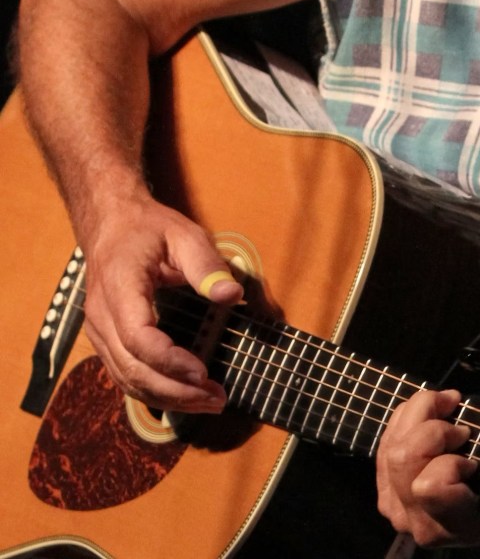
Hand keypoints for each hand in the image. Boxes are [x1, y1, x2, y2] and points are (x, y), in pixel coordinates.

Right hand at [79, 193, 242, 411]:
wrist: (111, 224)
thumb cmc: (148, 229)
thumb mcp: (184, 235)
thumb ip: (207, 265)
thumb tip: (232, 294)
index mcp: (119, 286)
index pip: (137, 336)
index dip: (169, 360)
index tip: (203, 372)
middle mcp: (101, 315)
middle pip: (132, 368)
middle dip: (175, 390)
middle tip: (216, 398)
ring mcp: (99, 331)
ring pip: (127, 379)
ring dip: (167, 398)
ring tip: (208, 402)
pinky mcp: (105, 340)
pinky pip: (125, 374)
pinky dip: (154, 391)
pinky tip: (184, 396)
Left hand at [375, 388, 479, 547]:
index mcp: (457, 521)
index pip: (427, 487)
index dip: (449, 460)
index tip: (473, 452)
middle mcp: (419, 521)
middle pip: (402, 457)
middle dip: (432, 424)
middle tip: (460, 421)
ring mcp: (397, 508)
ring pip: (389, 446)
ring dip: (420, 417)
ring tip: (447, 412)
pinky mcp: (386, 492)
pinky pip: (384, 445)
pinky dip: (407, 421)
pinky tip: (430, 419)